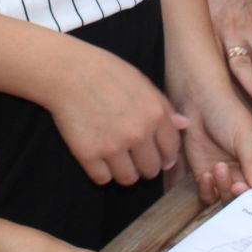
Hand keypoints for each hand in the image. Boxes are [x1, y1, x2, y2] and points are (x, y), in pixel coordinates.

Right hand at [48, 41, 187, 186]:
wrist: (68, 72)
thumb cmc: (106, 73)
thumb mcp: (142, 83)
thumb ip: (164, 107)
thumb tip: (183, 125)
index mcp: (155, 114)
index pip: (171, 151)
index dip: (163, 154)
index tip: (154, 153)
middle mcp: (138, 134)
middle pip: (151, 170)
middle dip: (143, 164)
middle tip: (131, 154)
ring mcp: (113, 146)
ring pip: (128, 179)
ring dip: (123, 171)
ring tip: (114, 156)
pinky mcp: (89, 155)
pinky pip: (102, 179)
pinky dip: (100, 172)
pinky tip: (97, 155)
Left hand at [176, 83, 251, 203]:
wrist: (198, 105)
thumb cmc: (228, 115)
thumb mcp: (246, 137)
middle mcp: (249, 174)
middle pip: (251, 198)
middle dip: (243, 195)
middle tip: (237, 186)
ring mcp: (229, 177)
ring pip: (230, 199)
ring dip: (224, 189)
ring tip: (219, 168)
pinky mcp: (209, 179)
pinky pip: (210, 196)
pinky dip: (208, 190)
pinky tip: (206, 175)